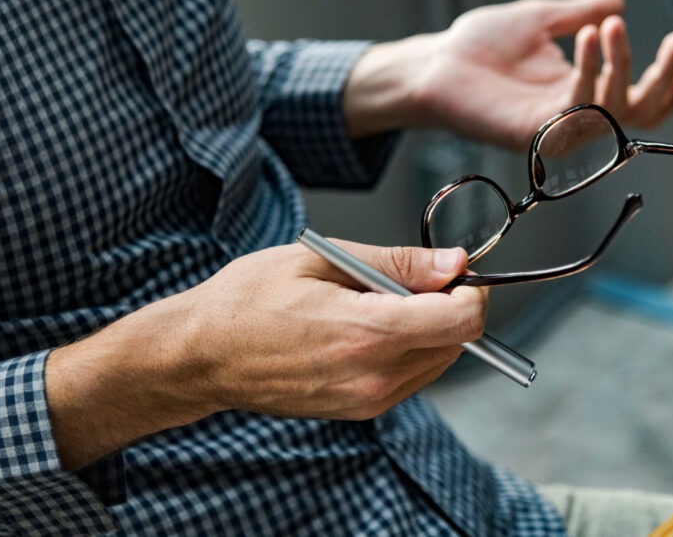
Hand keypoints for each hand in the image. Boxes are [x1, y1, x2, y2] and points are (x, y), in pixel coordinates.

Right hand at [180, 241, 485, 419]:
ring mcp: (366, 401)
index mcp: (368, 332)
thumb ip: (397, 264)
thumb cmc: (249, 299)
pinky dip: (405, 350)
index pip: (462, 322)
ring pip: (435, 362)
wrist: (202, 354)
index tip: (453, 272)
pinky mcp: (357, 412)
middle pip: (456, 344)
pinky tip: (363, 328)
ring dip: (427, 330)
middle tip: (407, 279)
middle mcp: (374, 376)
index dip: (470, 292)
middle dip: (448, 307)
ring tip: (374, 303)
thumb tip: (453, 262)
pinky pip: (408, 378)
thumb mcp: (322, 259)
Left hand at [343, 0, 672, 150]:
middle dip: (663, 79)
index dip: (667, 86)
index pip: (636, 101)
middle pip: (637, 112)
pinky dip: (590, 70)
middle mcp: (572, 116)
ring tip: (611, 25)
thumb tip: (617, 1)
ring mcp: (554, 129)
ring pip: (611, 110)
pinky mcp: (533, 134)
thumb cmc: (480, 45)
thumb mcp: (542, 19)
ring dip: (621, 64)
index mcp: (579, 92)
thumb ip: (581, 14)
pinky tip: (591, 34)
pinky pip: (577, 107)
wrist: (437, 61)